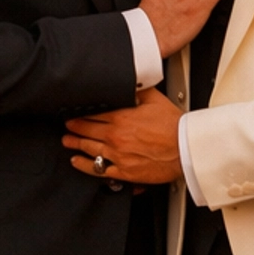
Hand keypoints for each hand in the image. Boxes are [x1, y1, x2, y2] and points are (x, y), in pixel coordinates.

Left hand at [65, 87, 183, 184]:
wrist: (186, 149)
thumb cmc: (174, 126)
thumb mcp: (155, 99)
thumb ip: (137, 89)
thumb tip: (127, 83)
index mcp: (121, 117)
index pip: (93, 113)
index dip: (81, 111)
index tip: (75, 111)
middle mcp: (116, 136)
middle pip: (86, 129)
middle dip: (73, 126)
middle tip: (67, 124)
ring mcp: (118, 155)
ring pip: (88, 147)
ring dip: (74, 143)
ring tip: (67, 140)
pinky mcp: (123, 171)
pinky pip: (97, 169)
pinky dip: (84, 165)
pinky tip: (77, 161)